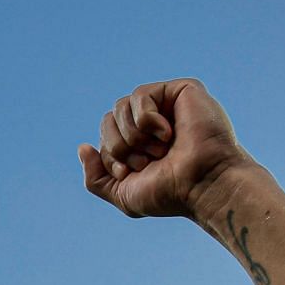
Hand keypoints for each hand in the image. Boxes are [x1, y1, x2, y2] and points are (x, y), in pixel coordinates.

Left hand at [78, 78, 251, 219]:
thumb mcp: (123, 193)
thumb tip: (83, 147)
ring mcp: (166, 105)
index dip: (110, 155)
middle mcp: (151, 123)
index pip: (104, 137)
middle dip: (119, 146)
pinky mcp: (181, 90)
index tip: (130, 172)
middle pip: (108, 119)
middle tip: (146, 162)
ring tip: (159, 150)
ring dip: (133, 135)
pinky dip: (147, 118)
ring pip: (120, 106)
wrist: (202, 185)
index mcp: (139, 143)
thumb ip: (96, 177)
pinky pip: (140, 95)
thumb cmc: (170, 193)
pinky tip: (169, 133)